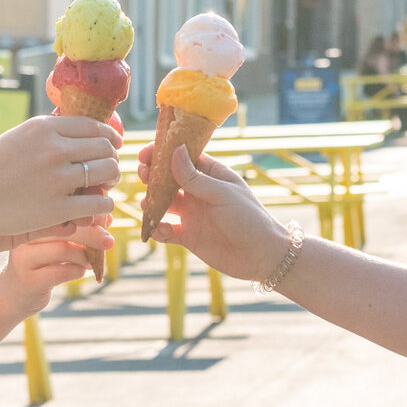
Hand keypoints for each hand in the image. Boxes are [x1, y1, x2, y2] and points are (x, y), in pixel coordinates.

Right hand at [0, 115, 119, 236]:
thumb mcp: (19, 137)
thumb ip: (49, 134)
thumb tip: (81, 133)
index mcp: (44, 127)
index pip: (94, 126)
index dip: (109, 137)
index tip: (111, 146)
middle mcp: (54, 149)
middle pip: (105, 148)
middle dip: (111, 159)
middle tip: (108, 170)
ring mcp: (57, 178)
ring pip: (107, 172)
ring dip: (111, 179)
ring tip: (104, 187)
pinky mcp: (58, 208)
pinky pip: (100, 202)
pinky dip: (105, 204)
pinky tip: (98, 206)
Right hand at [0, 222, 111, 317]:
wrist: (12, 294)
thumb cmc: (39, 262)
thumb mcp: (56, 242)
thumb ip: (79, 229)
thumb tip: (107, 216)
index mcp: (31, 220)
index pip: (62, 210)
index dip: (86, 213)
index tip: (103, 219)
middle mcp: (23, 235)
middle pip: (64, 227)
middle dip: (92, 234)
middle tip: (109, 242)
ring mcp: (23, 258)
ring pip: (63, 249)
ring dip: (85, 256)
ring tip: (90, 262)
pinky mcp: (28, 281)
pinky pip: (61, 272)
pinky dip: (77, 271)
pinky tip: (79, 272)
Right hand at [137, 143, 288, 280]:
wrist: (262, 256)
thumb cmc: (249, 218)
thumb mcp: (222, 194)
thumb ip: (195, 177)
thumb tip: (175, 150)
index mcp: (210, 174)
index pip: (183, 157)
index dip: (163, 153)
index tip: (145, 154)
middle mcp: (198, 192)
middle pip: (168, 178)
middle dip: (152, 176)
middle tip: (143, 175)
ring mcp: (192, 213)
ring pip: (163, 203)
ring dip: (151, 202)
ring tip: (146, 204)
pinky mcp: (188, 236)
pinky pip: (165, 230)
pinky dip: (157, 228)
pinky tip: (158, 229)